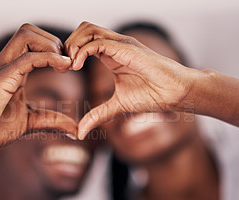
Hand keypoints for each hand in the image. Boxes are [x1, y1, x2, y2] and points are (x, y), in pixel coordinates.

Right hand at [0, 24, 74, 153]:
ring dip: (50, 45)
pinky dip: (48, 58)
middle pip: (29, 31)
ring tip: (64, 65)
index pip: (32, 42)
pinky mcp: (1, 78)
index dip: (54, 48)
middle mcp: (7, 64)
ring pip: (26, 34)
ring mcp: (2, 68)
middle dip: (53, 41)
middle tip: (66, 64)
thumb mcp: (29, 122)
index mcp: (12, 70)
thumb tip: (76, 130)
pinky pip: (27, 58)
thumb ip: (52, 121)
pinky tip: (62, 68)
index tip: (69, 66)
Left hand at [64, 22, 198, 138]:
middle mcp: (115, 45)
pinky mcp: (127, 48)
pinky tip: (78, 67)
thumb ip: (97, 116)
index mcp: (111, 55)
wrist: (175, 93)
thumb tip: (81, 133)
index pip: (84, 41)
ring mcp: (121, 44)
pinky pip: (98, 42)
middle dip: (68, 44)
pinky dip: (82, 52)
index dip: (69, 52)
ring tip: (71, 66)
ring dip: (73, 45)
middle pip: (83, 29)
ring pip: (88, 29)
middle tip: (64, 67)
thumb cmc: (152, 96)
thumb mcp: (116, 107)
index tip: (63, 71)